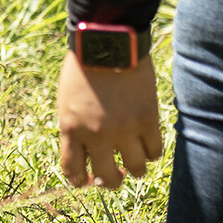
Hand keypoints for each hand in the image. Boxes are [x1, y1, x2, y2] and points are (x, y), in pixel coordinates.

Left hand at [55, 50, 164, 188]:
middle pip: (107, 178)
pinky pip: (154, 152)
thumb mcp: (67, 99)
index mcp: (70, 128)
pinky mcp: (147, 120)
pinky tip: (148, 144)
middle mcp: (96, 135)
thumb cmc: (83, 66)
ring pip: (136, 170)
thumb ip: (75, 126)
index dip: (81, 182)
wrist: (106, 41)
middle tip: (116, 174)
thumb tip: (87, 152)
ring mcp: (123, 130)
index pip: (72, 170)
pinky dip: (152, 152)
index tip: (88, 182)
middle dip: (111, 181)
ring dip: (135, 169)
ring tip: (135, 161)